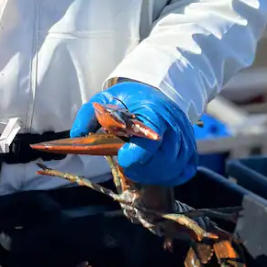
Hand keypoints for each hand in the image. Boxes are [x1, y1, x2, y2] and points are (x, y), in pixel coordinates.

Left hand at [70, 81, 196, 186]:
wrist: (155, 90)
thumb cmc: (129, 98)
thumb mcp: (106, 99)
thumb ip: (89, 116)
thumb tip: (77, 135)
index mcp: (153, 111)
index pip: (150, 141)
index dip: (135, 157)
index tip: (122, 157)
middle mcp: (174, 125)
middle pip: (164, 160)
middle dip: (141, 168)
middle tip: (127, 162)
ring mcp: (185, 137)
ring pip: (173, 168)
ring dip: (152, 174)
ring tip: (138, 165)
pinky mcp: (190, 148)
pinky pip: (184, 171)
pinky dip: (169, 176)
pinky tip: (154, 169)